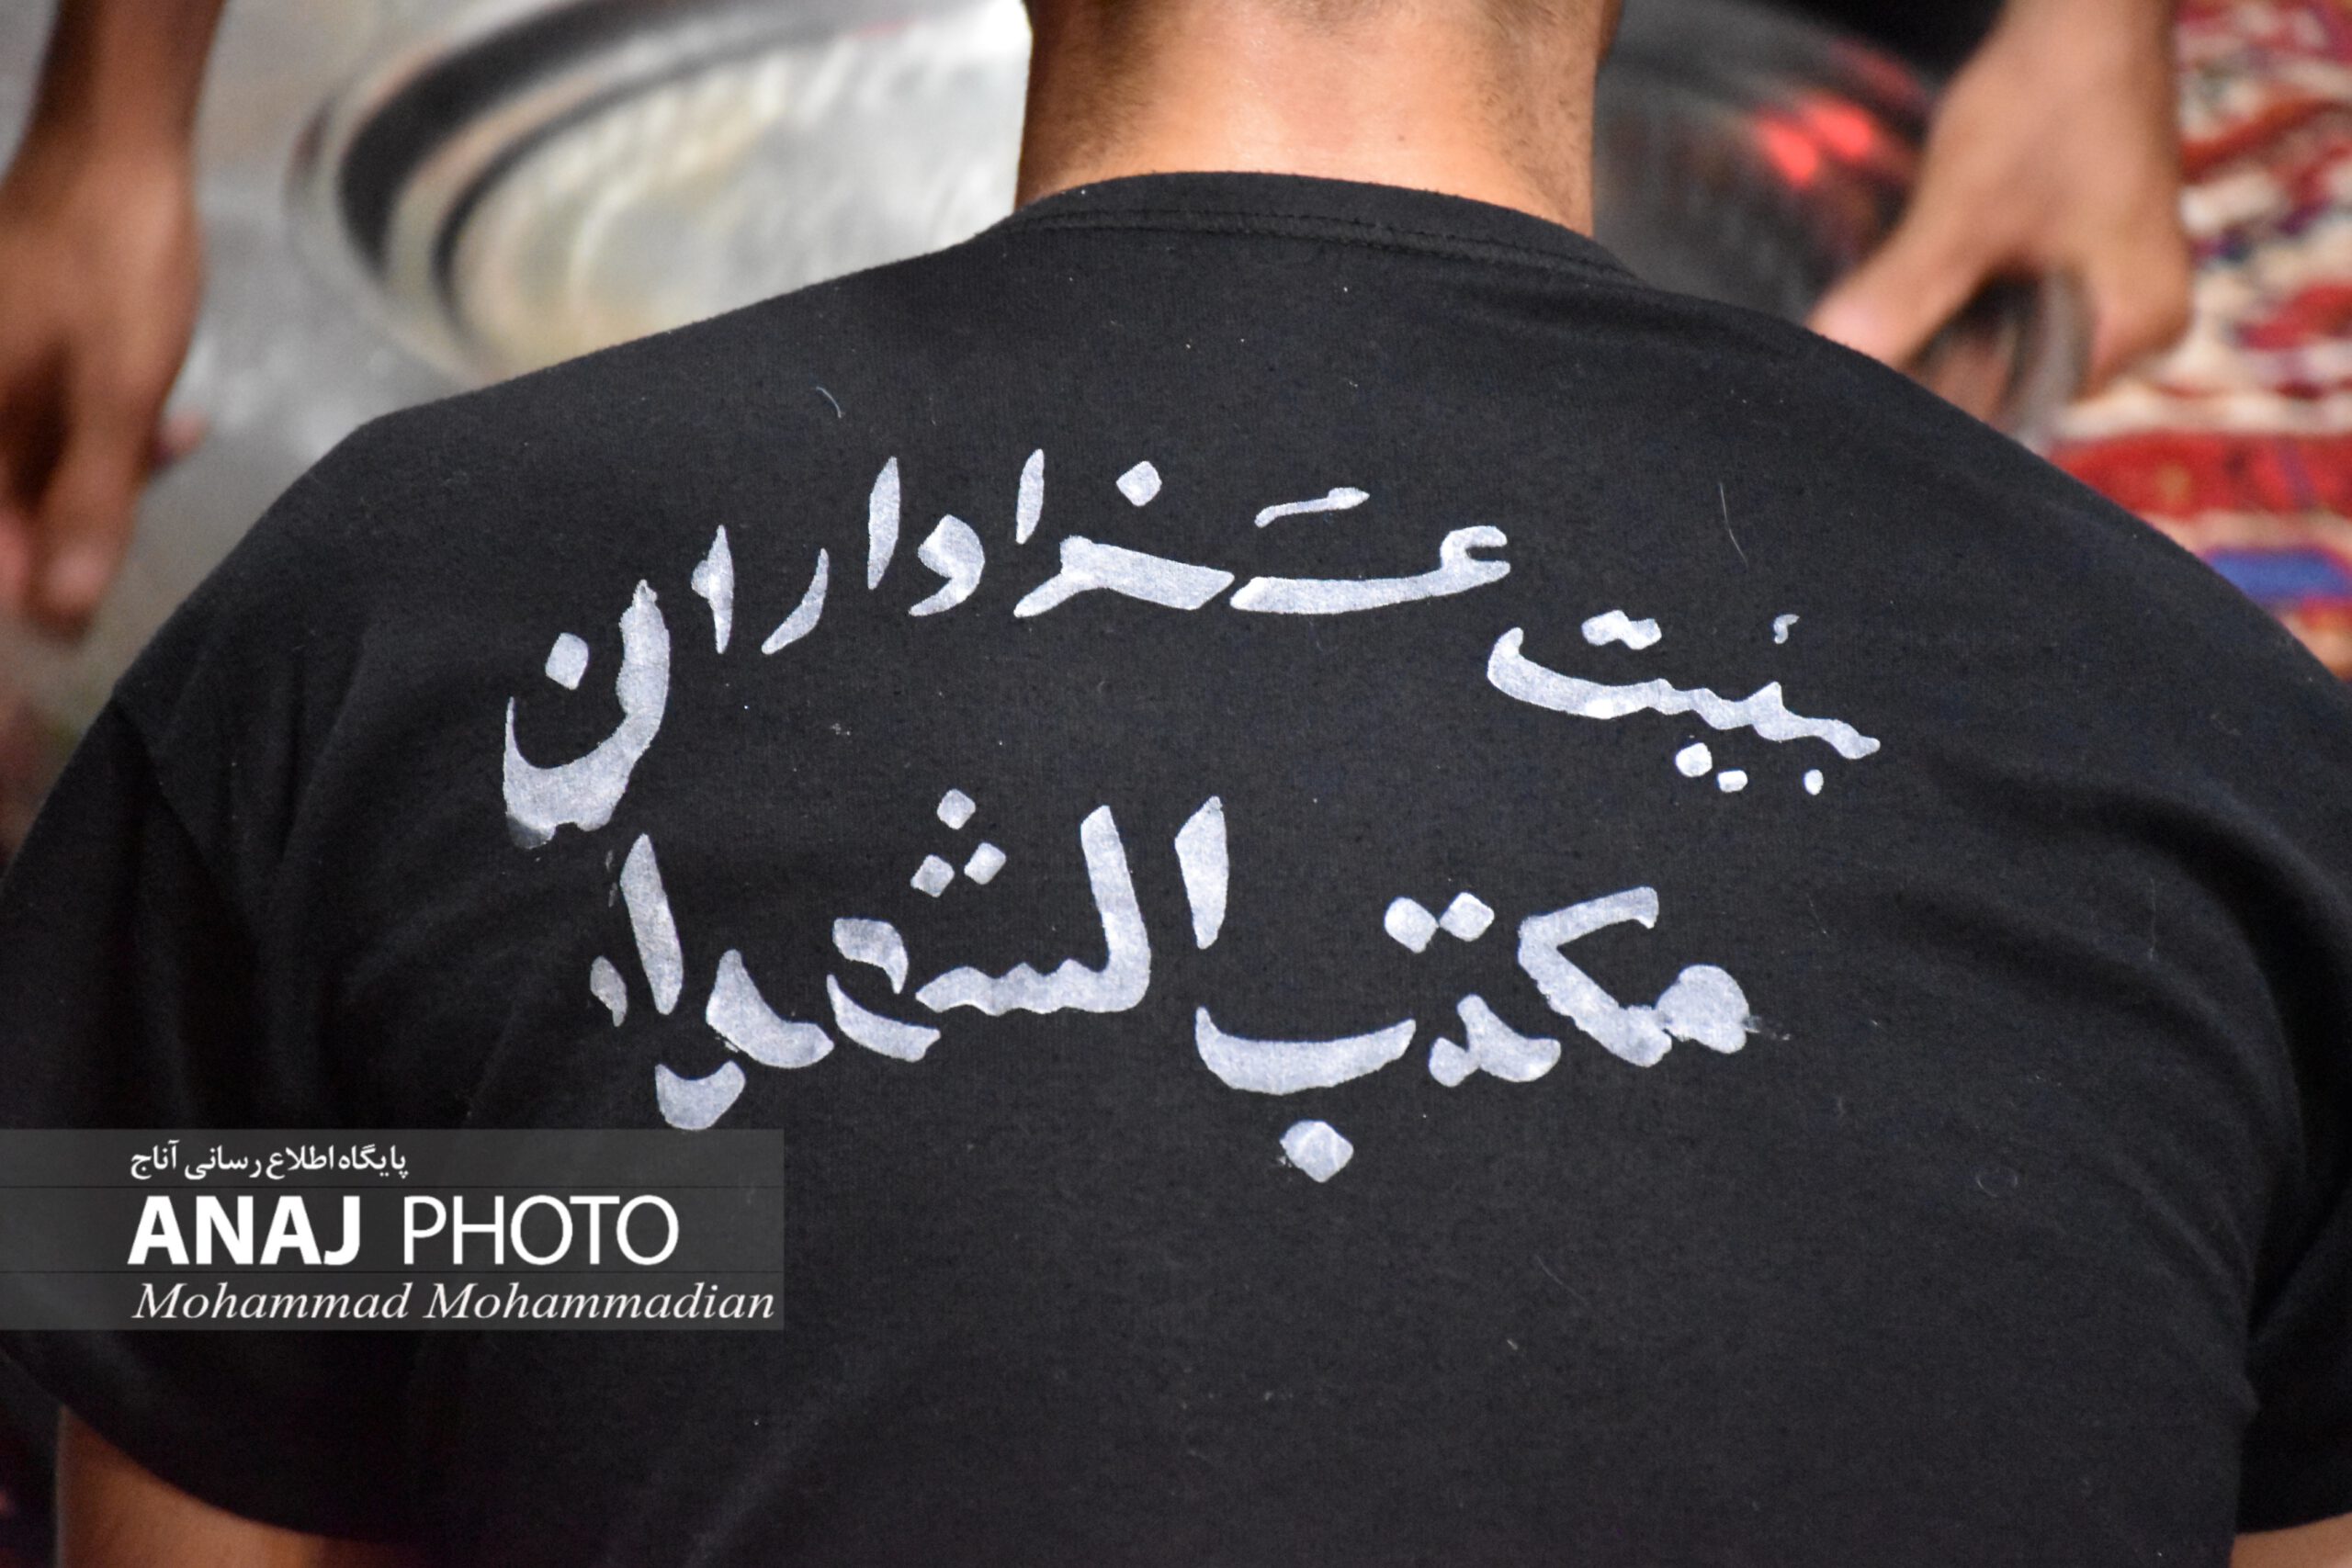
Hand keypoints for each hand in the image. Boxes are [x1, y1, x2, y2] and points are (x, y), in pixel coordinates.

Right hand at [0, 139, 204, 639]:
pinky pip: (55, 429)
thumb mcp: (119, 396)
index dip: (29, 593)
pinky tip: (173, 419)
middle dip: (83, 525)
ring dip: (111, 479)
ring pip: (41, 474)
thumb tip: (63, 614)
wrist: (116, 148)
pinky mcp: (18, 363)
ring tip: (167, 431)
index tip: (80, 623)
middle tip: (148, 474)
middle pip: (13, 516)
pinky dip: (110, 439)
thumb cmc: (113, 267)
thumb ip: (93, 501)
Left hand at [1810, 0, 2192, 404]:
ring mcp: (2105, 288)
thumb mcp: (1967, 209)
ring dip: (1930, 333)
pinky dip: (1950, 297)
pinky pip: (2001, 302)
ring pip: (1996, 339)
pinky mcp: (2074, 257)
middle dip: (1926, 366)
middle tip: (1847, 360)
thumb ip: (1906, 290)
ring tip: (1867, 325)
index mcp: (2132, 328)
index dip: (1929, 401)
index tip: (1857, 395)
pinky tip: (1898, 292)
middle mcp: (2131, 322)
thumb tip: (1839, 354)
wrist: (2085, 16)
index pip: (2014, 404)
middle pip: (2005, 377)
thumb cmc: (2051, 100)